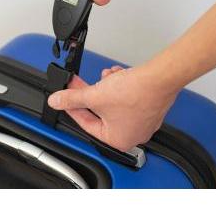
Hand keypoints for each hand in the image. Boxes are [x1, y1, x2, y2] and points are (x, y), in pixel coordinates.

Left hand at [47, 63, 177, 151]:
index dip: (73, 108)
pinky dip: (119, 86)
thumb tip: (57, 101)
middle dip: (91, 94)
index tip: (66, 98)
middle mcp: (132, 134)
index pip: (86, 124)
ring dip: (106, 87)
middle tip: (78, 83)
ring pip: (113, 102)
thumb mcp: (95, 95)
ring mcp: (142, 121)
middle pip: (100, 112)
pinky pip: (126, 97)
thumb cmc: (136, 93)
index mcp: (117, 140)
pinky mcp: (148, 106)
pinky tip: (118, 75)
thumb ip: (72, 99)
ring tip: (105, 77)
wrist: (159, 78)